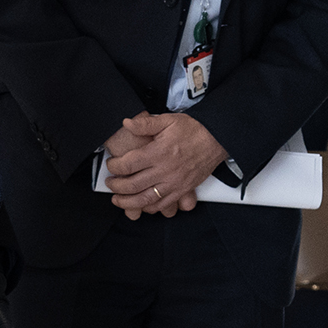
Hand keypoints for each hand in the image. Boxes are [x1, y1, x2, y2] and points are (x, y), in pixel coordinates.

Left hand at [105, 112, 225, 217]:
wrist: (216, 139)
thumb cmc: (193, 130)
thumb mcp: (167, 120)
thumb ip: (145, 124)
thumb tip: (126, 123)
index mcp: (158, 153)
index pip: (127, 165)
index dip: (114, 167)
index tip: (111, 164)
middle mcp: (165, 170)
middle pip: (132, 185)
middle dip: (116, 186)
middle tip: (110, 183)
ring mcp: (174, 183)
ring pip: (146, 199)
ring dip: (128, 202)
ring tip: (118, 200)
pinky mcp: (183, 190)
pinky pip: (163, 205)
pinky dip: (150, 207)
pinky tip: (142, 204)